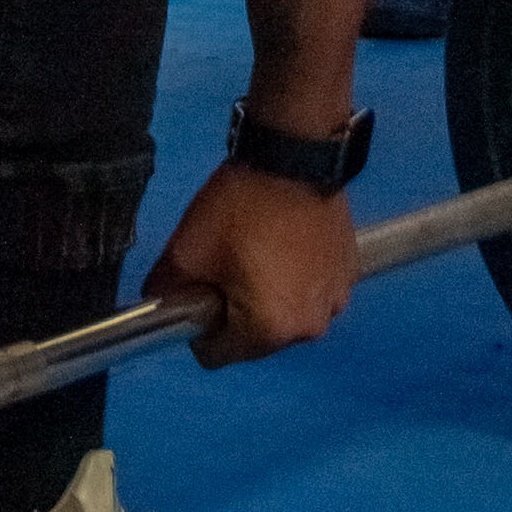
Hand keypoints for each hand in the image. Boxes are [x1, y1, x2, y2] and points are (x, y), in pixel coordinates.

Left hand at [143, 159, 360, 369]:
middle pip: (254, 339)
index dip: (198, 326)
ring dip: (270, 298)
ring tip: (260, 250)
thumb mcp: (184, 250)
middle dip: (236, 312)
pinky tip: (288, 243)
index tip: (200, 291)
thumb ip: (165, 292)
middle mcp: (308, 329)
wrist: (294, 155)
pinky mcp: (349, 275)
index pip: (215, 356)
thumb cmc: (239, 207)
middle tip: (228, 264)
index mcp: (267, 331)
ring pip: (285, 317)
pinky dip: (298, 280)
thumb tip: (161, 308)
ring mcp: (336, 301)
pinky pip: (312, 294)